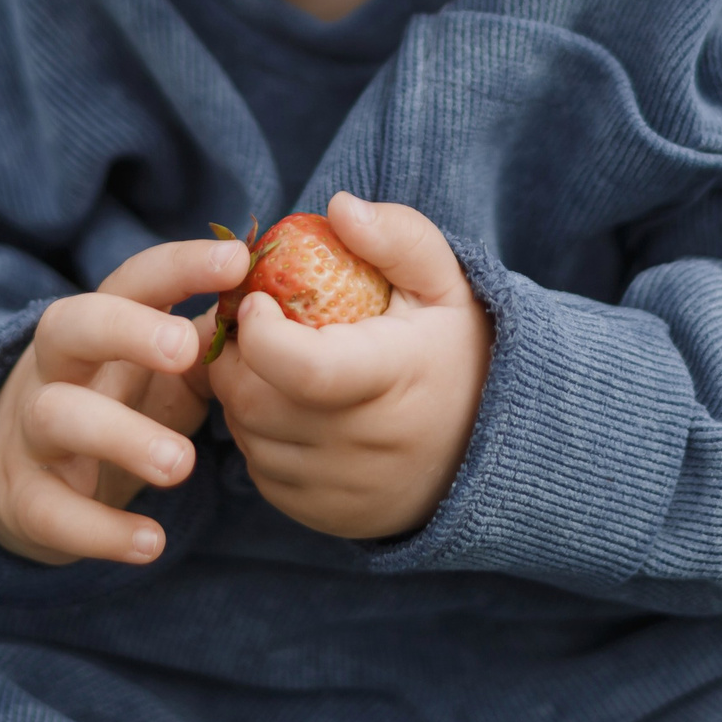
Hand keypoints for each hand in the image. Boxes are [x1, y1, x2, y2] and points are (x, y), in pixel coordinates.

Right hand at [0, 235, 249, 564]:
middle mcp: (56, 366)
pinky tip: (150, 543)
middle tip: (184, 350)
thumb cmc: (116, 403)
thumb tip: (275, 318)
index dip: (181, 265)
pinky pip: (50, 511)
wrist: (22, 475)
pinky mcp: (23, 498)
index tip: (237, 261)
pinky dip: (99, 530)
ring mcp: (32, 431)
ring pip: (56, 416)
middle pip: (71, 325)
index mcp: (99, 324)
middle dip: (126, 330)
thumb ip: (207, 345)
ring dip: (121, 437)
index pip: (134, 279)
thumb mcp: (160, 371)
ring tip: (181, 466)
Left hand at [208, 193, 492, 539]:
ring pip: (249, 438)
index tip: (255, 297)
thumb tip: (338, 206)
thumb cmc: (454, 348)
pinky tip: (284, 405)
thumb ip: (397, 238)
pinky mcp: (325, 515)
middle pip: (257, 403)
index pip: (305, 368)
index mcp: (395, 379)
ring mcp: (343, 488)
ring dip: (240, 393)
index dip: (259, 331)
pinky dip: (257, 435)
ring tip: (266, 360)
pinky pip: (261, 472)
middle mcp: (366, 445)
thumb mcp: (445, 283)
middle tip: (246, 324)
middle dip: (234, 356)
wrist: (488, 447)